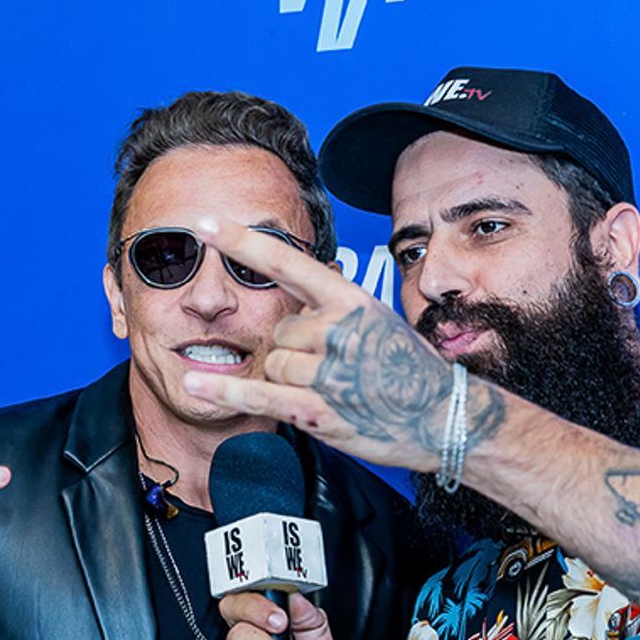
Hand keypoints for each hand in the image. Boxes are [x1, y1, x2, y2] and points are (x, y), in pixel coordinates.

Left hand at [178, 217, 490, 471]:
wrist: (444, 416)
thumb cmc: (409, 367)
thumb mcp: (376, 319)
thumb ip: (330, 305)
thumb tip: (291, 300)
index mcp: (350, 299)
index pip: (286, 262)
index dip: (241, 241)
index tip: (204, 223)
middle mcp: (337, 330)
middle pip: (278, 332)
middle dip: (293, 350)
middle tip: (333, 368)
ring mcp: (328, 371)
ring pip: (273, 364)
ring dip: (288, 379)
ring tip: (331, 389)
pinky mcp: (319, 410)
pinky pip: (261, 395)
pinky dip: (226, 391)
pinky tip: (194, 384)